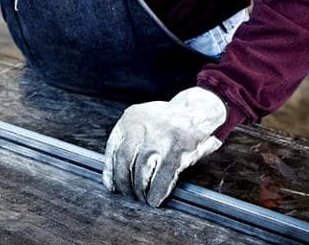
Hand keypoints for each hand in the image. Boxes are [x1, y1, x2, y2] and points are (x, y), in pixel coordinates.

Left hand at [102, 87, 226, 206]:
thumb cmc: (168, 122)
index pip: (113, 147)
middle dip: (124, 181)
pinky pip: (162, 177)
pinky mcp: (177, 150)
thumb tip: (112, 175)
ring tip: (142, 197)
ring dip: (140, 189)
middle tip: (128, 194)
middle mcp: (142, 126)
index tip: (110, 185)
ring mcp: (159, 138)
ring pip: (141, 171)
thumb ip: (128, 140)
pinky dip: (157, 191)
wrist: (198, 110)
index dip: (110, 169)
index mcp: (131, 117)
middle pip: (124, 160)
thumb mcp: (143, 121)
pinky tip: (155, 199)